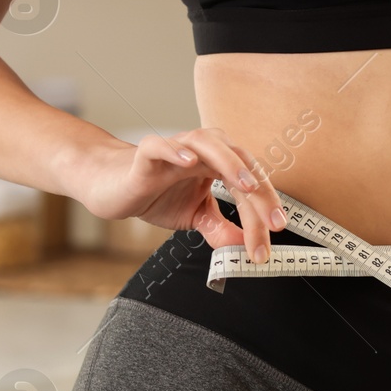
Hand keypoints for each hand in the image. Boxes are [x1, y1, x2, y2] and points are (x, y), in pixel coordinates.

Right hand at [76, 128, 286, 260]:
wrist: (113, 189)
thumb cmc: (156, 194)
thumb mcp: (195, 216)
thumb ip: (221, 229)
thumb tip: (246, 247)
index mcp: (218, 163)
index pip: (249, 181)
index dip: (266, 205)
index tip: (277, 230)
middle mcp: (202, 150)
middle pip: (239, 160)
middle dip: (259, 191)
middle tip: (272, 221)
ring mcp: (175, 149)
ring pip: (207, 143)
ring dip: (230, 162)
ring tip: (246, 186)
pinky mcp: (145, 154)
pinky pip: (161, 145)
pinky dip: (176, 152)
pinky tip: (189, 164)